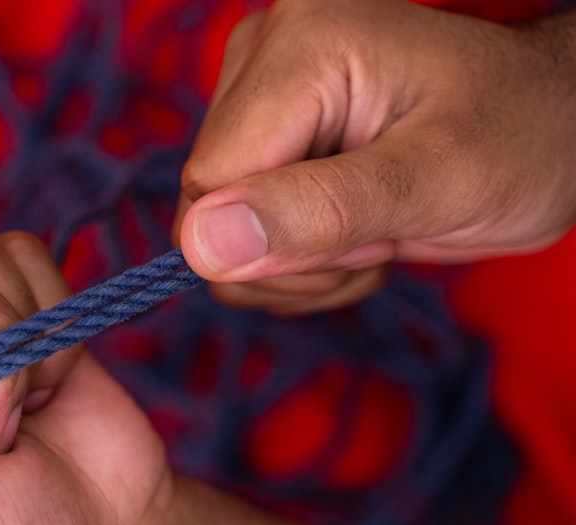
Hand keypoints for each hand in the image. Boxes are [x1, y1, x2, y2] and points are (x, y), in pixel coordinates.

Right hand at [175, 0, 575, 313]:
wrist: (552, 128)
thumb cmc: (523, 138)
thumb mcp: (438, 181)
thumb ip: (320, 210)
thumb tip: (200, 247)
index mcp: (301, 45)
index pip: (211, 181)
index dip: (276, 240)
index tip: (367, 238)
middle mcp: (263, 57)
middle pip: (207, 207)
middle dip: (293, 254)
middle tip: (377, 234)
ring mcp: (258, 96)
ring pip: (216, 230)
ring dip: (299, 263)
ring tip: (376, 228)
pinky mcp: (265, 136)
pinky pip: (235, 231)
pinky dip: (297, 258)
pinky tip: (357, 229)